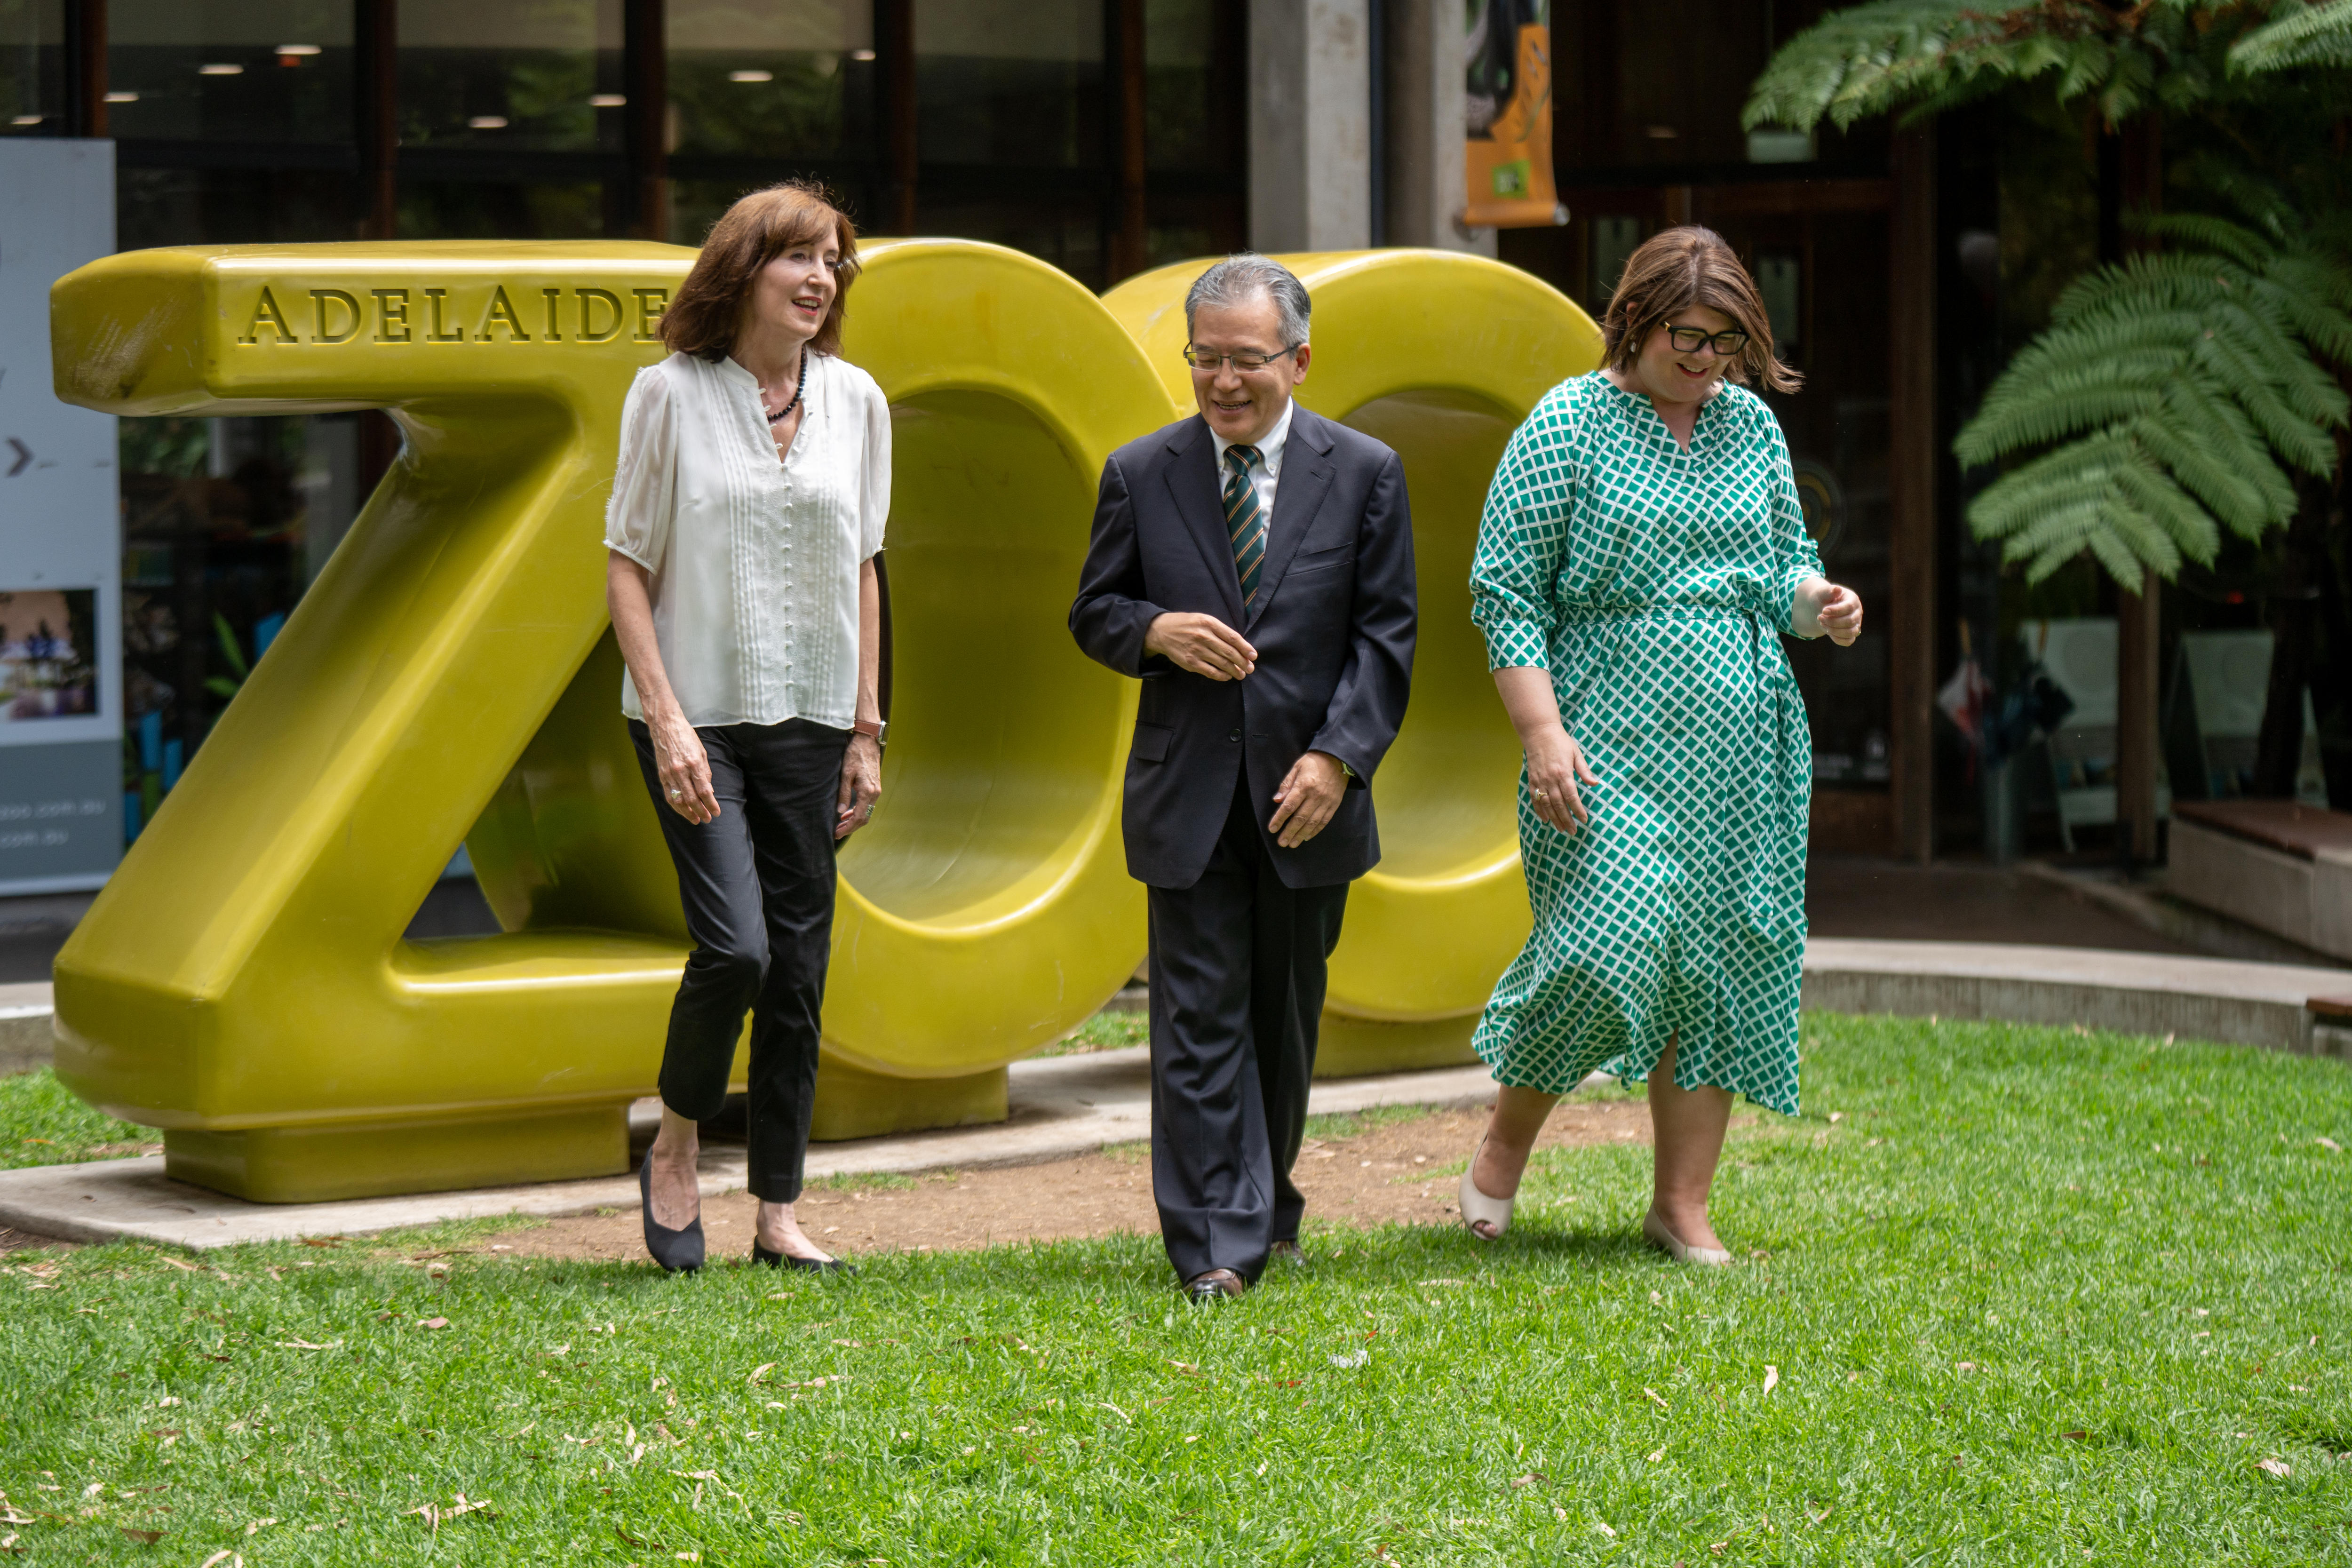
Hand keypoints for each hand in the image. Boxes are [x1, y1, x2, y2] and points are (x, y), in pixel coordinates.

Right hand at [652, 709, 718, 823]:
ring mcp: (669, 773)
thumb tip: (709, 791)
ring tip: (695, 819)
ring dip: (687, 812)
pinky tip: (682, 810)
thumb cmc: (686, 736)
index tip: (716, 812)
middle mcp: (680, 770)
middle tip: (707, 819)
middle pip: (691, 798)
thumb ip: (705, 773)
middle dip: (700, 811)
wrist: (665, 725)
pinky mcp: (661, 774)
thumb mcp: (702, 752)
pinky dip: (675, 805)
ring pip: (677, 800)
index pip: (704, 790)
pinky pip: (668, 795)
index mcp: (693, 763)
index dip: (711, 804)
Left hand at [835, 732, 881, 840]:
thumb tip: (840, 811)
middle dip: (851, 827)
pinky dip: (858, 812)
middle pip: (864, 818)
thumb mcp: (845, 774)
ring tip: (840, 824)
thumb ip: (844, 794)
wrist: (867, 742)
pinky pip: (867, 805)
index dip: (848, 827)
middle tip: (837, 832)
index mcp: (867, 791)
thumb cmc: (855, 754)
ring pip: (866, 813)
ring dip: (854, 820)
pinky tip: (847, 813)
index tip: (837, 833)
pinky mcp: (874, 787)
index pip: (859, 817)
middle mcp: (874, 793)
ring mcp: (876, 791)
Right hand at [1143, 612, 1255, 680]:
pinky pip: (1211, 672)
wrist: (1161, 631)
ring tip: (1241, 674)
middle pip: (1229, 652)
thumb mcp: (1203, 619)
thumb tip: (1239, 644)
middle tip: (1250, 668)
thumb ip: (1219, 630)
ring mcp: (1197, 651)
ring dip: (1235, 671)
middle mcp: (1203, 636)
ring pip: (1222, 664)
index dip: (1245, 648)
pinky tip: (1227, 676)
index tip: (1253, 655)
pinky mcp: (1191, 662)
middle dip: (1243, 662)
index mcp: (1209, 623)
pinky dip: (1222, 676)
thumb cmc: (1186, 624)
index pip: (1232, 637)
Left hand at [1268, 750, 1346, 848]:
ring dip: (1301, 835)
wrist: (1338, 759)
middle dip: (1289, 832)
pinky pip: (1324, 821)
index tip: (1272, 828)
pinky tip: (1307, 837)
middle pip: (1300, 818)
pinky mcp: (1334, 805)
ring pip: (1312, 823)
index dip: (1279, 819)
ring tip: (1292, 844)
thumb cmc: (1314, 762)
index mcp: (1304, 785)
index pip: (1289, 806)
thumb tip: (1277, 800)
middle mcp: (1315, 796)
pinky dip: (1315, 830)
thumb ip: (1286, 784)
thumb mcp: (1297, 768)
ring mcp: (1326, 801)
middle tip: (1281, 843)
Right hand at [1525, 728, 1598, 834]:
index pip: (1572, 797)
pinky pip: (1535, 799)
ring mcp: (1540, 781)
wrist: (1539, 732)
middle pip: (1559, 805)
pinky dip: (1539, 811)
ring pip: (1547, 805)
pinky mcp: (1532, 780)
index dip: (1578, 810)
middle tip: (1573, 831)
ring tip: (1561, 829)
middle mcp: (1550, 779)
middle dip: (1567, 820)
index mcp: (1563, 773)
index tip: (1584, 820)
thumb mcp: (1576, 753)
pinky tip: (1545, 819)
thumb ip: (1584, 770)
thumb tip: (1594, 783)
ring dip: (1554, 818)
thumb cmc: (1560, 742)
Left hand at [1800, 579, 1863, 645]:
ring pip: (1851, 633)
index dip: (1836, 611)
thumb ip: (1829, 591)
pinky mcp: (1851, 634)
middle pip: (1850, 621)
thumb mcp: (1823, 593)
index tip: (1823, 611)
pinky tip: (1828, 631)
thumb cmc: (1823, 599)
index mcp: (1853, 599)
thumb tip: (1837, 589)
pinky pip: (1848, 641)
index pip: (1849, 607)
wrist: (1820, 609)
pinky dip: (1837, 639)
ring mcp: (1856, 624)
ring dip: (1834, 630)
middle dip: (1832, 621)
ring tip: (1823, 623)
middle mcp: (1857, 612)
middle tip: (1820, 617)